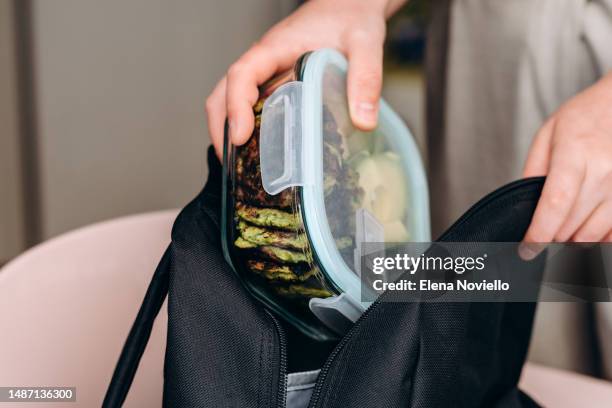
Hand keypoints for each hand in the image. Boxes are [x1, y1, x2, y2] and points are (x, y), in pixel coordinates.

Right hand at [205, 0, 405, 157]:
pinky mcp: (275, 83)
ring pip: (231, 101)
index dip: (235, 107)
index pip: (241, 75)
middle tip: (234, 166)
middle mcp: (263, 62)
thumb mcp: (365, 42)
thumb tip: (363, 122)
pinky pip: (250, 106)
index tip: (240, 138)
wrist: (351, 5)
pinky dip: (247, 128)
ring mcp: (266, 74)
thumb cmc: (352, 16)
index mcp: (275, 48)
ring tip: (241, 168)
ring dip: (229, 131)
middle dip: (221, 129)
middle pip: (223, 94)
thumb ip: (366, 78)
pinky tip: (262, 152)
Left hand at [520, 72, 611, 258]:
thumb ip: (533, 171)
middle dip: (551, 238)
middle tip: (542, 236)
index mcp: (574, 154)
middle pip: (572, 224)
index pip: (555, 204)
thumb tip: (525, 207)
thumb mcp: (547, 135)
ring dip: (573, 241)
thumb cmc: (584, 117)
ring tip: (562, 231)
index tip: (527, 249)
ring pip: (594, 234)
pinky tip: (586, 231)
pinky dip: (598, 240)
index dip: (539, 233)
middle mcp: (603, 172)